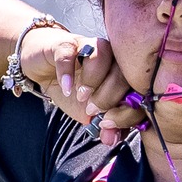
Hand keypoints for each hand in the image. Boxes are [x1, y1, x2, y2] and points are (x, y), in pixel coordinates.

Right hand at [25, 30, 143, 146]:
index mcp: (123, 75)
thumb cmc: (72, 88)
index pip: (137, 90)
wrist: (43, 65)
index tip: (108, 124)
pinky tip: (65, 88)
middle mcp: (111, 57)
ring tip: (81, 97)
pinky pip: (70, 53)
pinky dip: (67, 71)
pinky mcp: (65, 43)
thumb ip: (104, 124)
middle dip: (110, 96)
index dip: (127, 110)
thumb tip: (112, 139)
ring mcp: (89, 47)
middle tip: (92, 110)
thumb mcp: (87, 112)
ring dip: (93, 80)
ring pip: (102, 54)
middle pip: (122, 72)